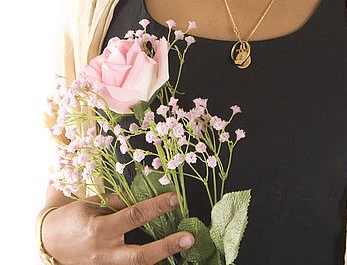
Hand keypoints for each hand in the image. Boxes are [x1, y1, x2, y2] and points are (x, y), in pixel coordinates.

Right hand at [41, 192, 193, 263]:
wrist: (50, 241)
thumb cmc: (75, 217)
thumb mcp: (93, 203)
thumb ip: (118, 202)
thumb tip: (144, 196)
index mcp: (100, 229)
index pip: (134, 216)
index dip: (156, 206)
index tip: (175, 198)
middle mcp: (105, 252)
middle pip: (140, 255)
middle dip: (167, 247)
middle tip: (189, 238)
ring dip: (162, 256)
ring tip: (183, 246)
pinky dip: (148, 261)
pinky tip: (165, 253)